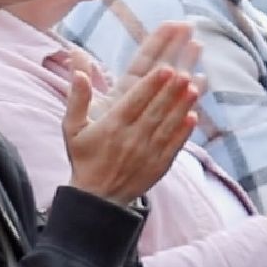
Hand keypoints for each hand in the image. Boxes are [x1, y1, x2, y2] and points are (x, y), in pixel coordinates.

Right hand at [64, 24, 201, 205]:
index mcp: (112, 127)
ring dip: (182, 106)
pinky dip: (184, 131)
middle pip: (155, 110)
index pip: (135, 101)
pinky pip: (174, 145)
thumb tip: (78, 74)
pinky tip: (194, 116)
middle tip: (184, 71)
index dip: (151, 84)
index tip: (165, 68)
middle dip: (171, 90)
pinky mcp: (159, 166)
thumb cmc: (84, 158)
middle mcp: (131, 138)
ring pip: (167, 125)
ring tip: (194, 87)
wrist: (97, 198)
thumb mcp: (72, 128)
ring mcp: (147, 153)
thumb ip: (77, 99)